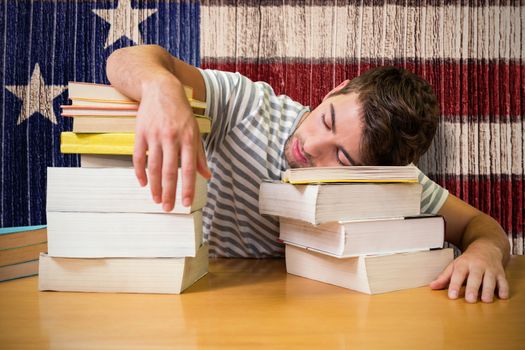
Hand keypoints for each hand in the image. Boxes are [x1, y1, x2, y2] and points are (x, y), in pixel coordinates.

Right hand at [134, 75, 210, 210]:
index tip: (186, 203)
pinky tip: (143, 183)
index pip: (189, 168)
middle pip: (170, 171)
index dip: (188, 187)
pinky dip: (140, 172)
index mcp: (188, 138)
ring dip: (155, 186)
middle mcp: (172, 138)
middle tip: (168, 208)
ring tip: (156, 200)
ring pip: (154, 167)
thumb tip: (207, 176)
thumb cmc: (181, 113)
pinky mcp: (140, 133)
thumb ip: (200, 155)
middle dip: (169, 192)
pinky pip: (138, 157)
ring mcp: (155, 135)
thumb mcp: (195, 131)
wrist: (161, 89)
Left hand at [430, 241, 508, 302]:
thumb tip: (431, 286)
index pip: (458, 274)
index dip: (455, 285)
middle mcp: (477, 265)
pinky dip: (503, 289)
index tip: (452, 296)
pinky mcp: (500, 273)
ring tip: (485, 300)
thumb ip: (444, 277)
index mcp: (464, 263)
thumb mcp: (454, 265)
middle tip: (470, 300)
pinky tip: (502, 296)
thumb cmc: (468, 260)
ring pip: (490, 280)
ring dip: (488, 290)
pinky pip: (503, 281)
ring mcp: (490, 269)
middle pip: (475, 277)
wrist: (486, 247)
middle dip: (473, 288)